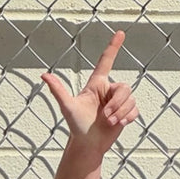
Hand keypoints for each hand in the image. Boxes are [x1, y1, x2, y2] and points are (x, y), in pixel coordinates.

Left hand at [42, 30, 136, 156]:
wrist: (87, 145)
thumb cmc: (76, 125)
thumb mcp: (67, 107)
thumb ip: (58, 90)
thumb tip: (44, 75)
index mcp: (97, 84)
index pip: (106, 61)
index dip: (113, 47)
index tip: (121, 32)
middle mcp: (108, 90)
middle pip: (124, 87)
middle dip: (117, 104)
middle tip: (106, 117)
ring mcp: (118, 102)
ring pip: (130, 99)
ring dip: (120, 113)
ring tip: (110, 123)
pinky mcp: (125, 113)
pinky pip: (135, 110)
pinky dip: (128, 117)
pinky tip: (119, 124)